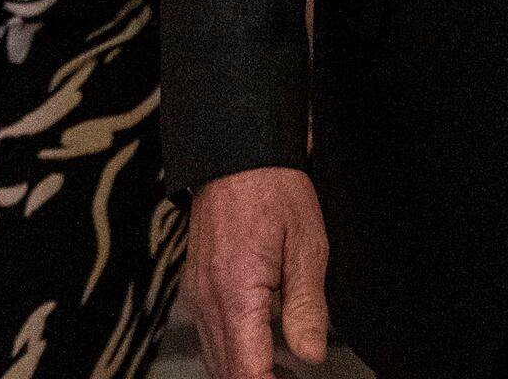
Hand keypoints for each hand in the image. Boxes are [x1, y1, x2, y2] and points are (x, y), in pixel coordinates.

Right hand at [188, 166, 329, 376]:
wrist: (237, 151)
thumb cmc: (274, 188)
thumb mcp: (307, 246)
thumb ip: (307, 307)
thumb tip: (310, 355)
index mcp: (235, 293)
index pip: (247, 373)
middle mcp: (208, 300)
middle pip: (226, 373)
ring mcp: (197, 294)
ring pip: (215, 359)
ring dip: (246, 373)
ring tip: (284, 373)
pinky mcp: (197, 286)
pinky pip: (210, 335)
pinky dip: (233, 352)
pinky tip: (262, 347)